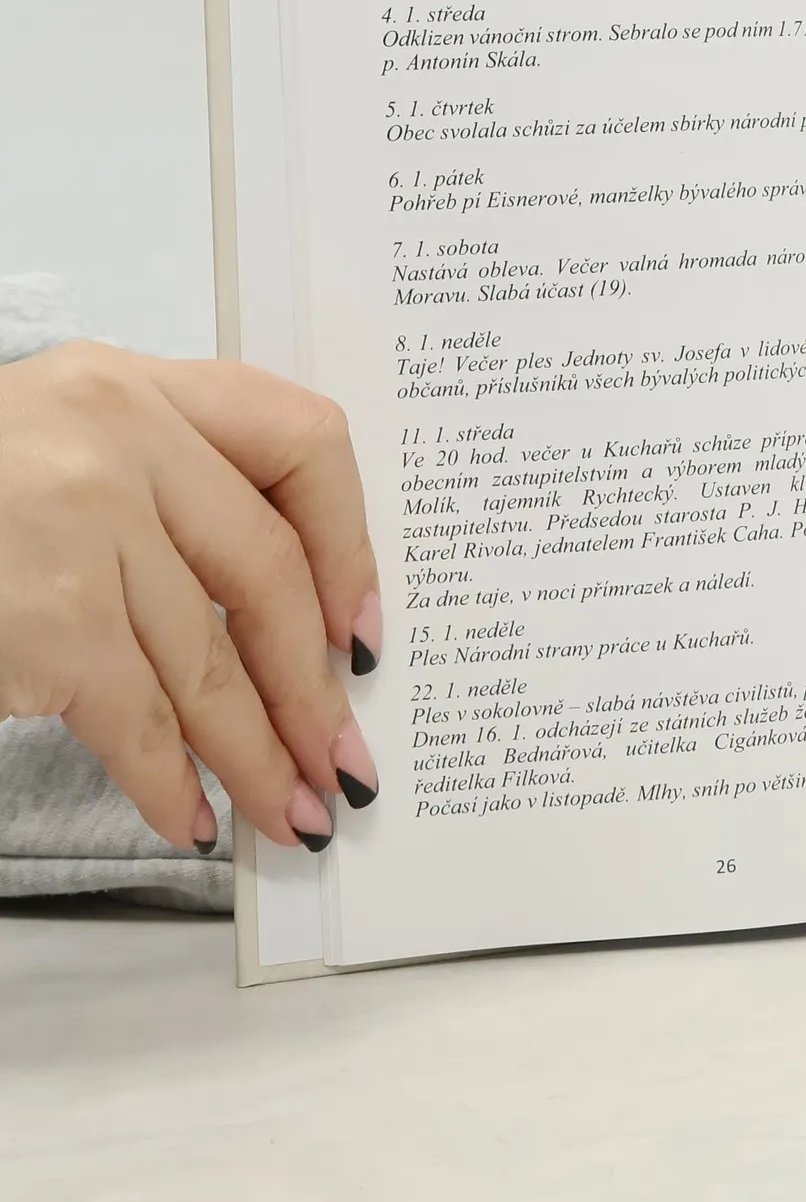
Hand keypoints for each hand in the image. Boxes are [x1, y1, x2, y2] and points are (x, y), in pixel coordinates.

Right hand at [0, 342, 380, 851]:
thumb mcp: (60, 444)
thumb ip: (166, 488)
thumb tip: (293, 621)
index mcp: (136, 384)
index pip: (301, 440)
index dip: (350, 546)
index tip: (364, 629)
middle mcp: (118, 434)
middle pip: (268, 573)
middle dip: (312, 687)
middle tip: (345, 761)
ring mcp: (80, 521)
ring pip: (209, 661)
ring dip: (258, 756)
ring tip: (292, 812)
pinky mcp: (45, 614)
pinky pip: (138, 717)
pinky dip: (168, 781)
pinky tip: (190, 818)